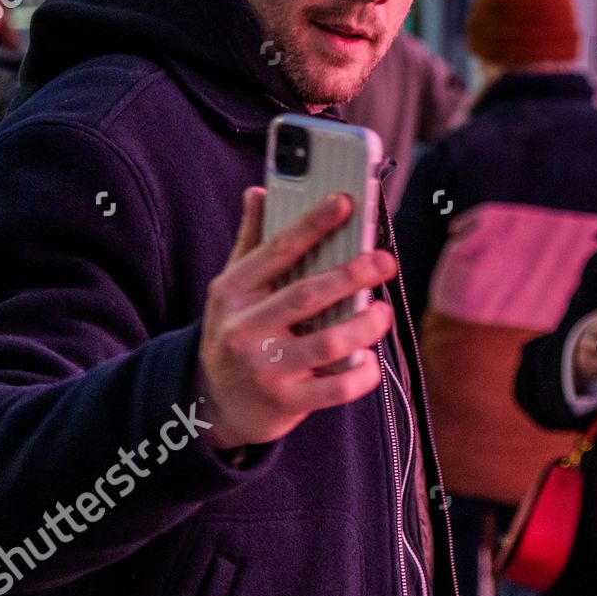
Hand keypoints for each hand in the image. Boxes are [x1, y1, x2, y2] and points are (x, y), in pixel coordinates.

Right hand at [197, 188, 395, 449]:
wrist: (211, 404)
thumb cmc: (234, 333)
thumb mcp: (231, 289)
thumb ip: (250, 242)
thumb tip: (258, 191)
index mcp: (232, 292)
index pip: (277, 251)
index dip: (312, 224)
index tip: (345, 202)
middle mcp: (244, 329)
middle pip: (306, 295)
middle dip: (352, 275)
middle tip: (385, 261)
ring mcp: (264, 368)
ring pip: (328, 342)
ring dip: (365, 325)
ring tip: (383, 312)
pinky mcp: (285, 402)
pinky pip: (335, 389)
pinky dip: (361, 374)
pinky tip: (371, 360)